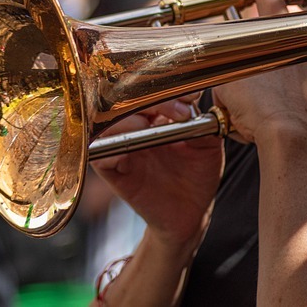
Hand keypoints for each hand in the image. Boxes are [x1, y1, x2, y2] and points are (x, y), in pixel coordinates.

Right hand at [90, 93, 223, 247]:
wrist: (190, 213)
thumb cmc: (197, 177)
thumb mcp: (207, 147)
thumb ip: (201, 125)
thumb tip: (192, 106)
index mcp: (155, 117)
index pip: (148, 93)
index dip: (164, 92)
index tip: (186, 103)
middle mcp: (134, 129)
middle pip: (124, 103)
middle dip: (146, 102)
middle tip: (172, 113)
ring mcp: (122, 149)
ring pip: (107, 125)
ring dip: (126, 122)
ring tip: (145, 127)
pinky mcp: (113, 172)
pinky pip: (99, 155)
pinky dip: (110, 149)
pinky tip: (128, 151)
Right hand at [213, 0, 306, 143]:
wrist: (282, 132)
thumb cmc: (252, 110)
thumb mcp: (224, 86)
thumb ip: (226, 71)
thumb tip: (224, 71)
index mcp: (268, 35)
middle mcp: (294, 41)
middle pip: (287, 11)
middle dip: (271, 0)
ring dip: (297, 30)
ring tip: (284, 35)